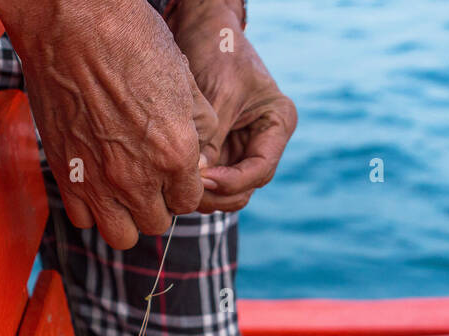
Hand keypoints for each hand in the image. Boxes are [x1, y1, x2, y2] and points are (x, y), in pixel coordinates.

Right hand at [0, 0, 213, 248]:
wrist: (72, 24)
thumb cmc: (130, 40)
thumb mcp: (182, 78)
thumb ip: (196, 127)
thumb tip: (199, 156)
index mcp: (175, 153)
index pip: (189, 202)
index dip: (183, 185)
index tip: (173, 169)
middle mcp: (138, 177)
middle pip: (156, 223)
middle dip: (157, 205)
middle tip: (149, 178)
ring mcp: (98, 181)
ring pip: (121, 235)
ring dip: (125, 217)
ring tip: (122, 190)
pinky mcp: (65, 175)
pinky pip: (83, 218)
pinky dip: (91, 208)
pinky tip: (94, 181)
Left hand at [169, 1, 297, 212]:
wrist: (201, 27)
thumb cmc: (218, 50)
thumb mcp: (221, 93)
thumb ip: (213, 139)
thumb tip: (198, 179)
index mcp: (277, 124)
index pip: (261, 170)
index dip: (232, 181)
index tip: (204, 179)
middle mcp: (262, 141)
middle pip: (244, 188)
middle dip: (217, 194)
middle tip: (185, 189)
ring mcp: (238, 148)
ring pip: (225, 191)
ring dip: (203, 194)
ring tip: (176, 184)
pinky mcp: (216, 150)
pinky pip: (207, 180)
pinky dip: (193, 184)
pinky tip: (171, 177)